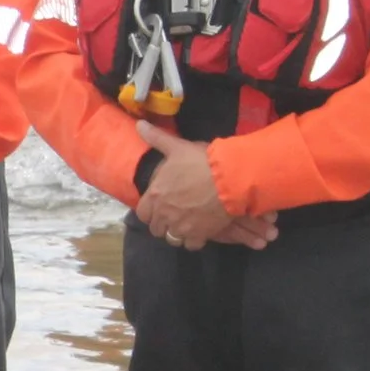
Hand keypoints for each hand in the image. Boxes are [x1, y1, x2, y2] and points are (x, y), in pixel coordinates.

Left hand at [132, 120, 270, 248]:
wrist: (230, 178)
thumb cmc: (202, 162)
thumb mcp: (177, 148)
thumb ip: (156, 138)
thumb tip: (139, 125)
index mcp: (155, 195)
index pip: (142, 213)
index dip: (150, 211)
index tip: (158, 208)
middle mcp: (164, 214)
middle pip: (156, 228)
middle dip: (163, 224)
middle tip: (174, 217)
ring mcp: (181, 226)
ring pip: (172, 238)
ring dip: (177, 233)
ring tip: (186, 226)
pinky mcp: (199, 234)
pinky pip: (191, 245)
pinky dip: (194, 240)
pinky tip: (200, 232)